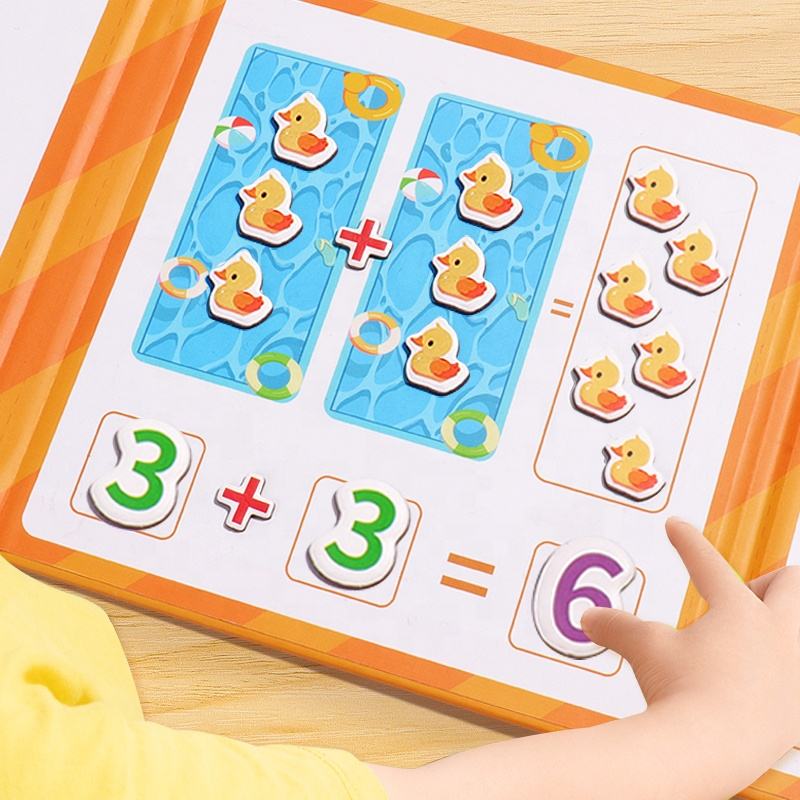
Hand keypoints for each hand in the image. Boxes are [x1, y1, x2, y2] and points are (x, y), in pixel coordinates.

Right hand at [582, 517, 799, 754]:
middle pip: (791, 583)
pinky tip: (761, 685)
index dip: (686, 541)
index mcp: (738, 610)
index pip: (707, 563)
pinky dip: (782, 673)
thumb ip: (616, 627)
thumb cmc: (683, 696)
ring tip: (753, 640)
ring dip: (782, 625)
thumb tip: (589, 619)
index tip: (676, 528)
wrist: (710, 752)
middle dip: (767, 583)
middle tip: (742, 596)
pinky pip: (799, 676)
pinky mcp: (799, 707)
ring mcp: (795, 669)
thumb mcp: (644, 649)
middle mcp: (777, 633)